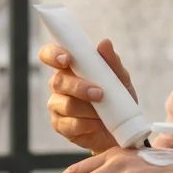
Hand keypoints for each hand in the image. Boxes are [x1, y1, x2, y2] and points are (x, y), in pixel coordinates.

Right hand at [39, 39, 136, 153]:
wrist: (122, 129)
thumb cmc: (117, 100)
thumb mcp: (120, 80)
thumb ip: (112, 62)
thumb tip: (104, 43)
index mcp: (69, 68)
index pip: (50, 55)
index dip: (53, 54)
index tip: (67, 59)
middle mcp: (59, 85)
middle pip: (58, 81)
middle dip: (79, 87)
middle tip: (99, 93)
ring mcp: (57, 106)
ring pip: (65, 104)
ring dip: (87, 109)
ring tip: (103, 113)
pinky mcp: (60, 125)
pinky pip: (68, 124)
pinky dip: (86, 124)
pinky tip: (96, 124)